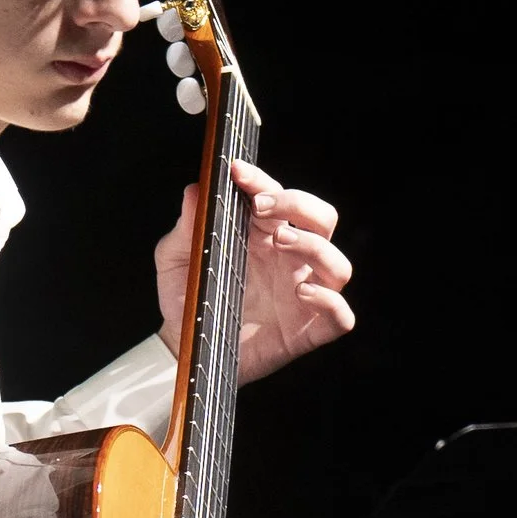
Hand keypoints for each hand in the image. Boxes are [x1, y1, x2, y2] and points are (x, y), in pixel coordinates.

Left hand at [155, 162, 354, 380]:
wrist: (185, 344)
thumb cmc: (188, 296)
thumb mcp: (175, 258)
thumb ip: (187, 226)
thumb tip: (195, 190)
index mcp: (263, 235)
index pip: (278, 197)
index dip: (262, 181)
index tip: (237, 173)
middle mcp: (290, 259)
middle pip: (322, 219)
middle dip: (299, 205)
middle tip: (262, 209)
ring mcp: (303, 293)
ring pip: (338, 264)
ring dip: (315, 247)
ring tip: (280, 243)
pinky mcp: (308, 330)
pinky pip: (341, 315)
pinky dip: (331, 301)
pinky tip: (301, 293)